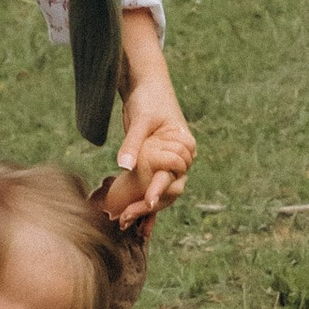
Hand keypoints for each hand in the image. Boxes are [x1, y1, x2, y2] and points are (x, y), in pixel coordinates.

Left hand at [105, 28, 193, 229]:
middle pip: (168, 189)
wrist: (145, 86)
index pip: (174, 173)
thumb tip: (123, 166)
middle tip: (127, 217)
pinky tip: (132, 222)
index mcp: (184, 146)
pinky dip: (142, 204)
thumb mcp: (141, 119)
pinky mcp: (153, 166)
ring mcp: (166, 164)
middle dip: (149, 205)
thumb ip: (133, 142)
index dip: (160, 189)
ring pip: (160, 193)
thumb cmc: (148, 98)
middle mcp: (179, 159)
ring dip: (144, 209)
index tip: (148, 201)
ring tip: (123, 222)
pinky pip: (150, 188)